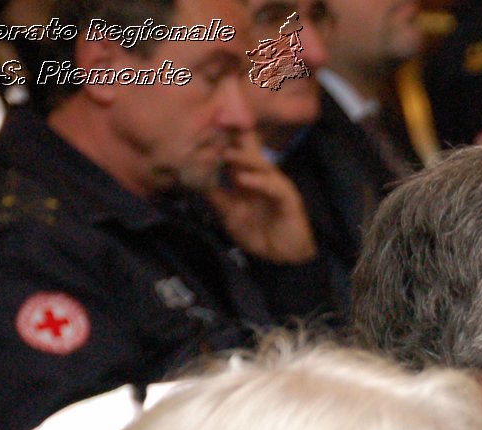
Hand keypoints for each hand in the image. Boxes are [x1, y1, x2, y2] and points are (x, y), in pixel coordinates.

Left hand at [206, 129, 316, 263]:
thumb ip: (215, 194)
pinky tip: (243, 179)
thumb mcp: (229, 213)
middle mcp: (262, 176)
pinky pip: (274, 187)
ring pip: (260, 165)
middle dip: (236, 133)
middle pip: (250, 149)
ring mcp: (276, 185)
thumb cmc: (259, 232)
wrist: (283, 258)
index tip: (205, 121)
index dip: (223, 136)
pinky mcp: (288, 199)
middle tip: (217, 119)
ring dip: (243, 158)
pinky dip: (258, 182)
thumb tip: (193, 178)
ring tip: (225, 153)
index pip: (235, 150)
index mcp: (248, 175)